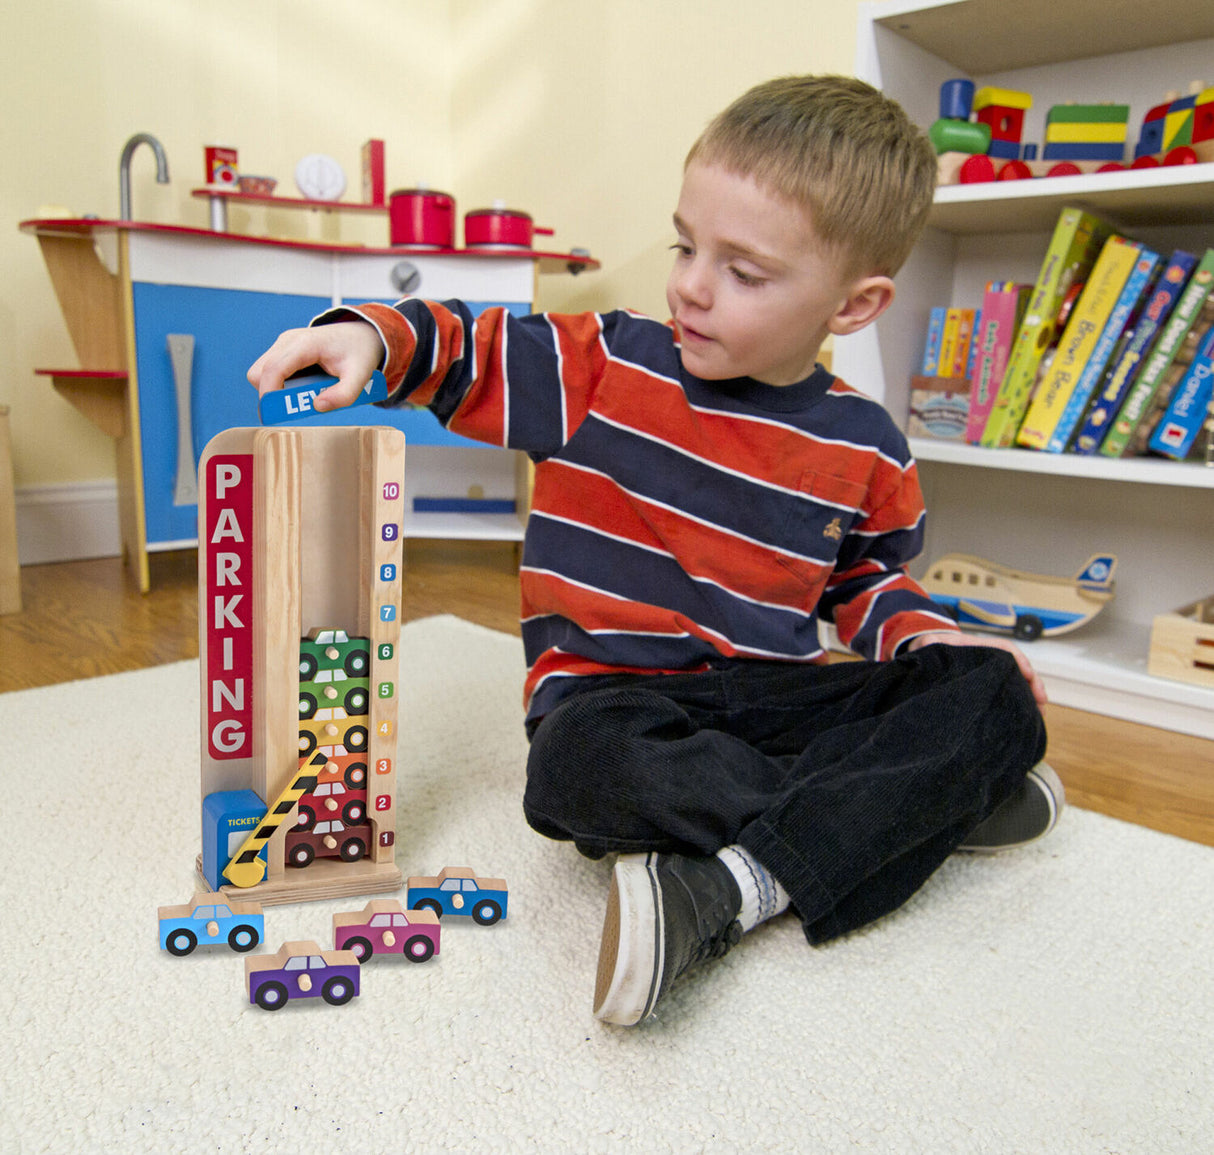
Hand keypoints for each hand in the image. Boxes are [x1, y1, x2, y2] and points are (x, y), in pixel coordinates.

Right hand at [247, 321, 384, 412]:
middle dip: (270, 395)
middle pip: (259, 373)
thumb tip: (318, 406)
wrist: (360, 334)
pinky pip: (270, 372)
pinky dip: (280, 385)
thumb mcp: (360, 376)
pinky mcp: (283, 350)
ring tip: (305, 395)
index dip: (269, 394)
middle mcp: (288, 341)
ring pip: (261, 373)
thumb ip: (344, 395)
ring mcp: (283, 344)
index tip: (275, 415)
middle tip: (294, 407)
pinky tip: (304, 386)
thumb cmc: (359, 352)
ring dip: (276, 390)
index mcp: (305, 344)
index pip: (273, 369)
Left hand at [907, 630, 1047, 705]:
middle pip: (1017, 667)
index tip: (1029, 676)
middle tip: (1041, 707)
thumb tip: (930, 646)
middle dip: (1032, 685)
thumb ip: (929, 648)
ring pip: (1016, 680)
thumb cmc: (928, 650)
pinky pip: (1007, 690)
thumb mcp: (928, 647)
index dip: (1018, 661)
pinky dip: (1018, 700)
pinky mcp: (987, 684)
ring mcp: (988, 670)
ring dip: (1029, 696)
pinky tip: (1023, 715)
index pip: (1004, 649)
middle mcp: (987, 657)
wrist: (923, 650)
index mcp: (975, 647)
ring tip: (1037, 715)